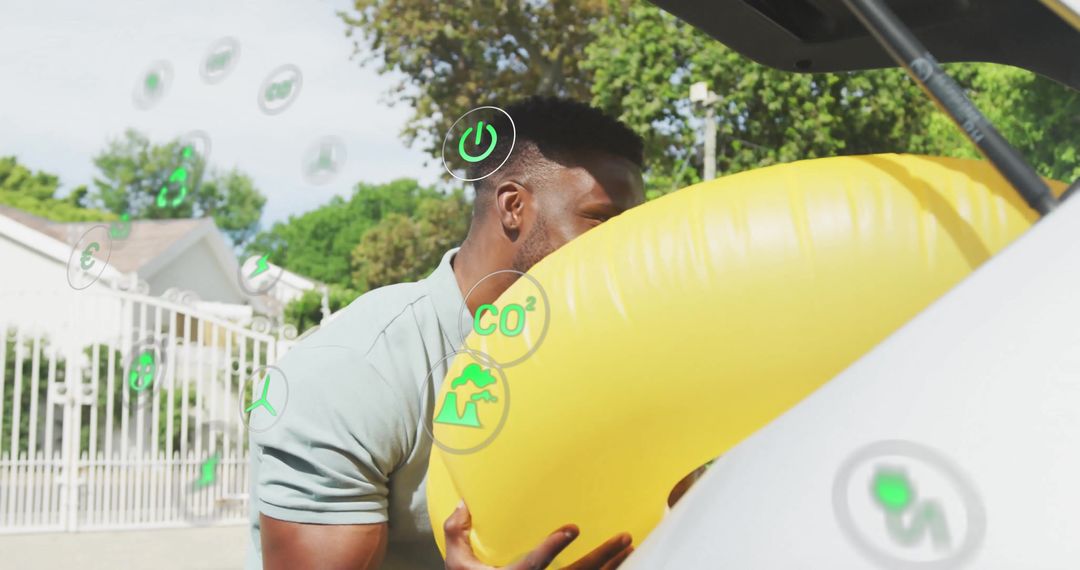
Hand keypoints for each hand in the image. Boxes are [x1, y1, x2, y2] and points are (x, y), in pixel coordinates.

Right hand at [444, 501, 632, 569]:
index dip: (552, 547)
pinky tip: (623, 560)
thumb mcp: (457, 563)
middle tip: (624, 538)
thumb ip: (457, 532)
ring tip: (630, 545)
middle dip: (601, 557)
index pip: (534, 563)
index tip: (573, 529)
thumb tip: (464, 504)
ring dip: (611, 565)